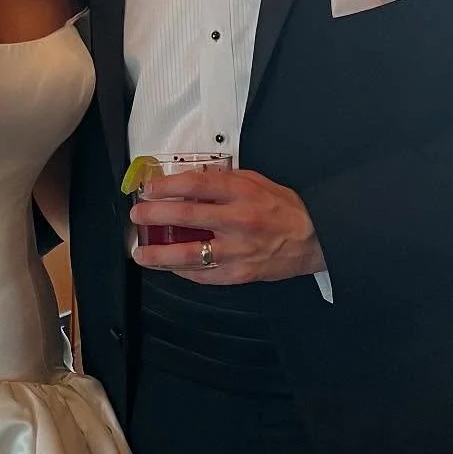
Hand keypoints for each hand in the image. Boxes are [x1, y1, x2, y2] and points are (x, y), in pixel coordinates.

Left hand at [130, 165, 325, 285]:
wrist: (314, 239)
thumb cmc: (284, 209)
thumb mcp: (256, 182)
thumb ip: (224, 180)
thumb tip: (191, 178)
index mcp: (242, 194)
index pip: (197, 185)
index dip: (168, 186)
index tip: (150, 189)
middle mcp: (238, 221)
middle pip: (187, 217)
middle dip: (155, 215)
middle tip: (138, 215)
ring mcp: (238, 251)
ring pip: (189, 255)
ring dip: (159, 254)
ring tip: (141, 253)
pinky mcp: (239, 274)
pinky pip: (203, 275)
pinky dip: (183, 271)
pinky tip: (169, 267)